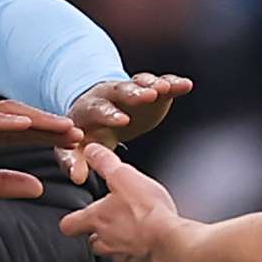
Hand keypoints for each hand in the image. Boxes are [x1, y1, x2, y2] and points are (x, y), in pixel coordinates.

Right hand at [0, 100, 81, 202]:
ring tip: (62, 126)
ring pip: (6, 115)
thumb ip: (1, 184)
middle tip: (83, 134)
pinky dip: (2, 119)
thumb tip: (38, 188)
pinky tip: (24, 123)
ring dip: (36, 119)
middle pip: (22, 122)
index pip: (24, 136)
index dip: (51, 140)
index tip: (79, 148)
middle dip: (52, 128)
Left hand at [58, 143, 183, 261]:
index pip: (69, 225)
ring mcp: (122, 259)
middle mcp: (105, 243)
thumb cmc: (148, 211)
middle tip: (115, 222)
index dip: (72, 221)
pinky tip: (151, 247)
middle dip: (101, 233)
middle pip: (93, 241)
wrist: (172, 243)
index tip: (77, 218)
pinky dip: (140, 258)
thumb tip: (91, 150)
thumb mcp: (124, 176)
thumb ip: (105, 163)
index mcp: (96, 220)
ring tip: (136, 234)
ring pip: (113, 254)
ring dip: (121, 246)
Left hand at [63, 73, 194, 182]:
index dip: (110, 114)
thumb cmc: (88, 135)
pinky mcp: (150, 90)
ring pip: (141, 84)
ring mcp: (131, 90)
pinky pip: (162, 83)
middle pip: (121, 90)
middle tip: (148, 95)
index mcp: (90, 109)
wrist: (101, 115)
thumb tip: (77, 177)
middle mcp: (110, 94)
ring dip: (154, 84)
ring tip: (166, 88)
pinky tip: (185, 85)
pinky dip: (173, 83)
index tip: (122, 121)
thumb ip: (76, 162)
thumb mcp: (77, 148)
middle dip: (134, 93)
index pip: (98, 109)